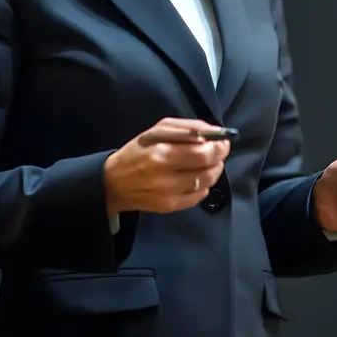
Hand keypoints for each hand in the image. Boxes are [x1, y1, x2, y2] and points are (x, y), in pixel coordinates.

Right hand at [103, 118, 230, 215]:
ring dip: (214, 171)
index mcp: (162, 153)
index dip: (219, 146)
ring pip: (207, 183)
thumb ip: (186, 129)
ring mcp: (170, 195)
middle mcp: (167, 177)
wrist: (113, 183)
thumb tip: (213, 132)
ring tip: (208, 163)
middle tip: (219, 151)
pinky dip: (203, 185)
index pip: (203, 152)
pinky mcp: (170, 207)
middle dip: (219, 158)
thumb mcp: (156, 131)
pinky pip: (198, 197)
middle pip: (208, 169)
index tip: (223, 140)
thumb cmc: (137, 151)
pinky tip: (195, 177)